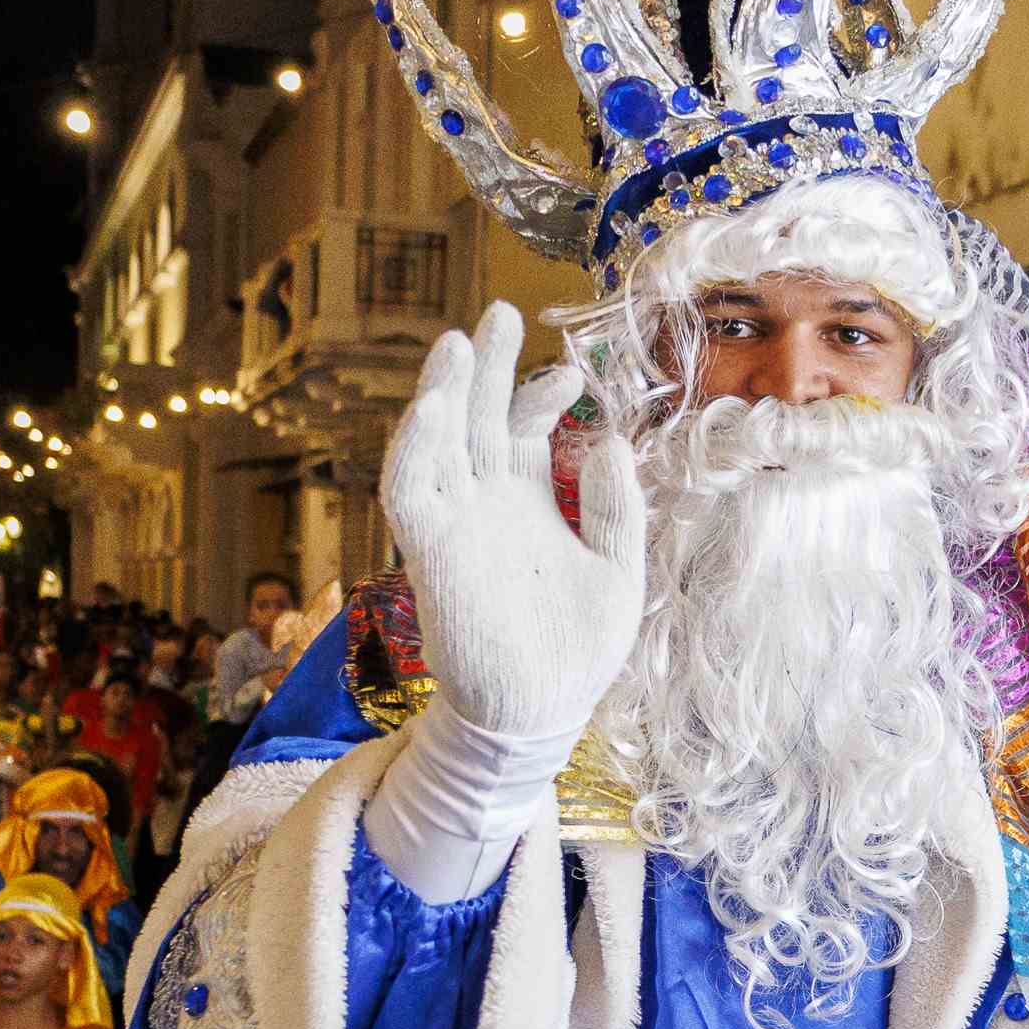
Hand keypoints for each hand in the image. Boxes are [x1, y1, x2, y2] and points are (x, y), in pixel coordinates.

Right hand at [381, 303, 643, 740]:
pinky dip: (417, 445)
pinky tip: (433, 407)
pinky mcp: (431, 551)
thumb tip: (610, 438)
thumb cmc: (576, 653)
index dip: (540, 394)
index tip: (571, 371)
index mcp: (528, 504)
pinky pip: (410, 489)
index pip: (522, 430)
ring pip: (437, 443)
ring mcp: (455, 525)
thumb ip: (614, 507)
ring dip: (443, 394)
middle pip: (478, 420)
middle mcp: (486, 506)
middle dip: (488, 368)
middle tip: (499, 313)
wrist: (539, 715)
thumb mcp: (617, 571)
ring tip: (457, 343)